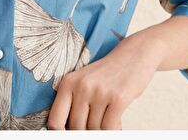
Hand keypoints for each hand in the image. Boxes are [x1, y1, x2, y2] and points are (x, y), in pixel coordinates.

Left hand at [46, 33, 163, 129]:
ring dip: (101, 129)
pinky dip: (113, 130)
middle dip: (86, 130)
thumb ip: (74, 104)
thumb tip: (69, 131)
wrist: (133, 55)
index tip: (71, 134)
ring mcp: (99, 92)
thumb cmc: (106, 74)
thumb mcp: (83, 82)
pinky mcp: (118, 98)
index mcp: (68, 82)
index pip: (55, 120)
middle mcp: (81, 86)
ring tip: (107, 117)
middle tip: (95, 122)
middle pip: (76, 127)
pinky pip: (109, 128)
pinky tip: (117, 121)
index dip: (61, 134)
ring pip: (94, 129)